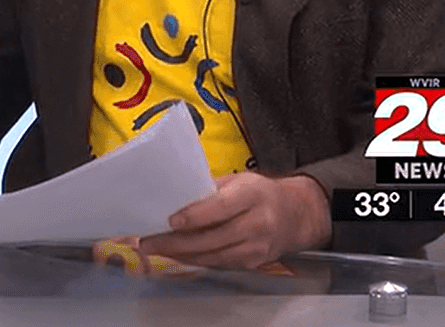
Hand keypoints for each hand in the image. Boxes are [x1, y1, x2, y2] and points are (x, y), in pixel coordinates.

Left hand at [136, 172, 330, 269]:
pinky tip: (178, 254)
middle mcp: (258, 223)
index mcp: (253, 195)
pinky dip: (196, 260)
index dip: (195, 216)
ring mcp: (258, 247)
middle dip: (176, 243)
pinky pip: (219, 264)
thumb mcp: (238, 180)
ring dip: (181, 254)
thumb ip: (208, 189)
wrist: (296, 215)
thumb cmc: (259, 193)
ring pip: (213, 256)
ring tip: (155, 248)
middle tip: (148, 242)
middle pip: (213, 238)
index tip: (170, 221)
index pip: (222, 208)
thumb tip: (172, 197)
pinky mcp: (254, 263)